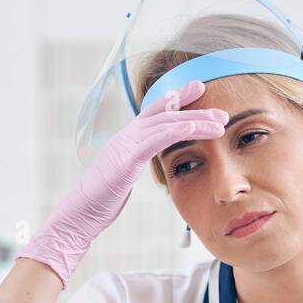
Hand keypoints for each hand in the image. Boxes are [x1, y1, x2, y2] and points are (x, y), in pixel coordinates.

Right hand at [16, 79, 227, 286]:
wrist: (80, 213)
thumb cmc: (100, 199)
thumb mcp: (121, 175)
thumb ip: (134, 162)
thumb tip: (145, 160)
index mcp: (127, 139)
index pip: (155, 112)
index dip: (178, 99)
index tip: (198, 90)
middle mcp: (127, 135)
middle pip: (165, 111)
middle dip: (194, 106)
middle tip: (221, 109)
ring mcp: (126, 144)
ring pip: (167, 123)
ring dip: (197, 121)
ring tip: (221, 122)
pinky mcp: (127, 158)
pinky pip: (158, 139)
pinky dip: (179, 131)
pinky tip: (197, 130)